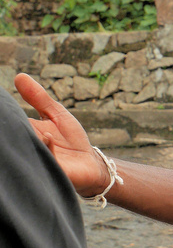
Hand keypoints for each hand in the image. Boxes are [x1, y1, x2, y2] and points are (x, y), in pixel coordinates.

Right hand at [14, 73, 108, 195]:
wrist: (89, 163)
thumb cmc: (71, 139)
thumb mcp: (56, 113)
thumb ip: (38, 97)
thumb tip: (19, 76)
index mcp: (25, 132)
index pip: (8, 120)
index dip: (4, 113)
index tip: (2, 105)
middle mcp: (26, 146)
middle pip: (10, 137)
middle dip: (10, 128)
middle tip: (20, 122)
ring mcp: (36, 159)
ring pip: (22, 149)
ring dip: (29, 138)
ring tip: (40, 131)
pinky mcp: (49, 171)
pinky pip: (42, 160)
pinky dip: (45, 147)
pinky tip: (48, 138)